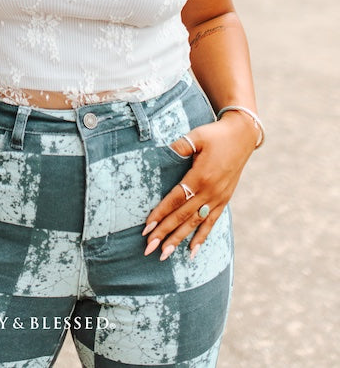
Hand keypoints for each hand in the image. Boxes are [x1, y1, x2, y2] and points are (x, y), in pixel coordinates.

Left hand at [142, 111, 257, 260]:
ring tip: (165, 254)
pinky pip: (211, 223)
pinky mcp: (224, 200)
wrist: (242, 136)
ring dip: (179, 240)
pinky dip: (201, 237)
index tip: (147, 227)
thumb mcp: (197, 136)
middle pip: (183, 217)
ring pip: (195, 224)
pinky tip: (192, 252)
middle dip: (165, 233)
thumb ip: (181, 146)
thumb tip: (164, 152)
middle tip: (149, 248)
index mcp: (200, 177)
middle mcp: (210, 192)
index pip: (176, 200)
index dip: (161, 214)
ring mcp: (218, 198)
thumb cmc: (216, 135)